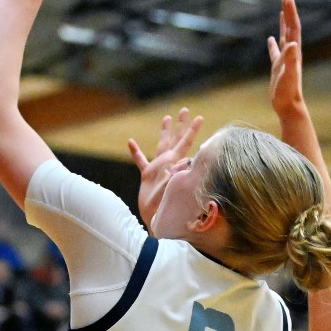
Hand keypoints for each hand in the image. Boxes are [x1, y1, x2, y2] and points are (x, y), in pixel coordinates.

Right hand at [127, 108, 203, 228]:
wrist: (157, 220)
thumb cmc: (166, 207)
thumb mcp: (172, 190)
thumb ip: (176, 177)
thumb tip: (181, 163)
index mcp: (174, 163)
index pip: (185, 142)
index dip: (192, 130)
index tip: (199, 118)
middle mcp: (167, 163)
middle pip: (175, 139)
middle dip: (180, 124)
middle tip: (185, 110)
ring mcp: (158, 169)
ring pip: (161, 145)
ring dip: (164, 132)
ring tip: (166, 118)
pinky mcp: (147, 176)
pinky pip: (141, 161)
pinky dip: (136, 152)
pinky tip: (131, 141)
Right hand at [267, 0, 304, 117]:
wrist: (288, 107)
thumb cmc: (288, 93)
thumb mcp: (288, 75)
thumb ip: (290, 60)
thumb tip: (292, 44)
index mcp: (293, 53)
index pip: (293, 28)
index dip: (290, 13)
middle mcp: (291, 54)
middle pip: (290, 29)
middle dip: (288, 13)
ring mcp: (284, 60)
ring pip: (284, 38)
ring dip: (283, 25)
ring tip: (282, 13)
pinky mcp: (278, 68)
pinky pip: (275, 52)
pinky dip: (273, 44)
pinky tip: (271, 40)